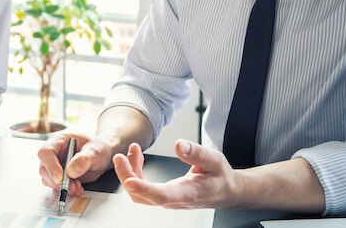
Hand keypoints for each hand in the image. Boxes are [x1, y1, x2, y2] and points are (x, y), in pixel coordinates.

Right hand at [38, 131, 115, 196]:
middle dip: (57, 181)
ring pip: (48, 179)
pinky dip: (65, 190)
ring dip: (61, 187)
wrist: (103, 154)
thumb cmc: (98, 147)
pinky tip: (77, 188)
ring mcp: (55, 164)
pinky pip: (55, 185)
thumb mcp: (95, 151)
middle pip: (44, 168)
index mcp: (59, 140)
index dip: (50, 165)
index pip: (46, 152)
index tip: (60, 178)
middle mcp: (54, 151)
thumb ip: (84, 159)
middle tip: (72, 187)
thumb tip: (71, 171)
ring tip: (78, 187)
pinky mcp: (59, 175)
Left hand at [113, 139, 239, 208]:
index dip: (144, 189)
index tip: (129, 181)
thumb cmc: (220, 176)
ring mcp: (166, 200)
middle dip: (127, 176)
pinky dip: (136, 172)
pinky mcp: (162, 195)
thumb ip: (196, 153)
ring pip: (138, 193)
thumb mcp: (214, 160)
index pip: (162, 195)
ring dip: (129, 172)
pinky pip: (142, 188)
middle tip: (119, 156)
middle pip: (142, 197)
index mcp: (187, 193)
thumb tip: (178, 145)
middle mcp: (173, 200)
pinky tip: (137, 157)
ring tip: (132, 150)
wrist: (225, 191)